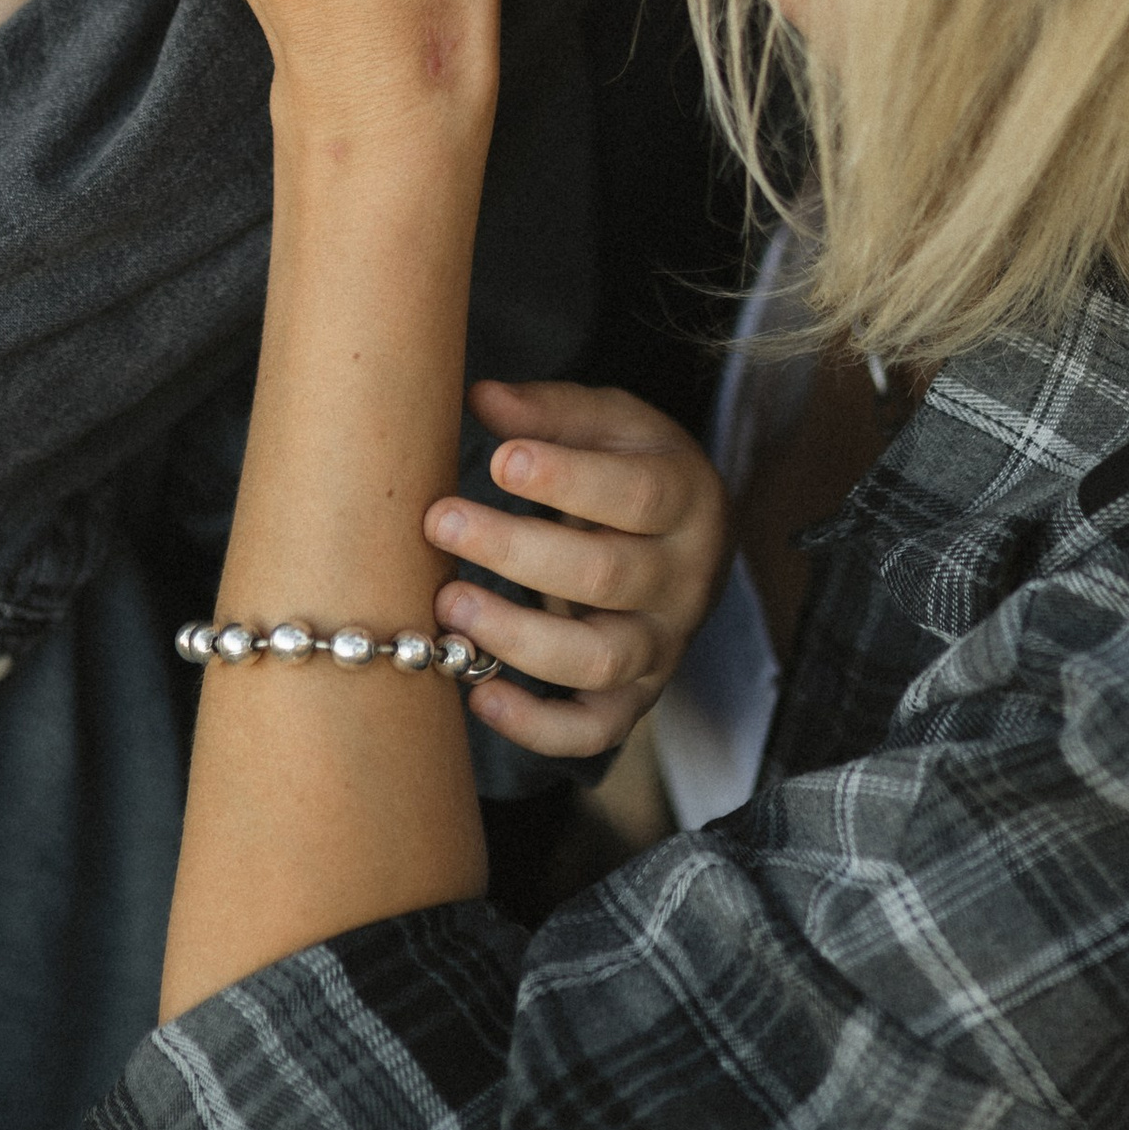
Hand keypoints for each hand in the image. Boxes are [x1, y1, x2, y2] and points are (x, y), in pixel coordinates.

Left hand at [426, 376, 730, 761]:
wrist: (683, 541)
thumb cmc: (631, 469)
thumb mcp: (609, 424)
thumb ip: (551, 411)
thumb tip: (482, 398)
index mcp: (687, 499)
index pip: (635, 495)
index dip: (566, 480)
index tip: (498, 459)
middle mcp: (684, 580)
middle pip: (606, 576)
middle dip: (515, 551)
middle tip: (441, 521)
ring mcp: (663, 646)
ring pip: (599, 660)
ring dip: (518, 637)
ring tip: (449, 606)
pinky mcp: (636, 698)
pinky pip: (594, 731)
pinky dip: (537, 727)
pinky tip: (478, 693)